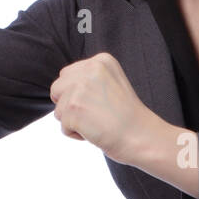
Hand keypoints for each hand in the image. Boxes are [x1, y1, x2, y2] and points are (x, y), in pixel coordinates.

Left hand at [49, 52, 165, 166]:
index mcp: (100, 61)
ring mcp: (79, 89)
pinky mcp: (73, 109)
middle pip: (57, 89)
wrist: (142, 137)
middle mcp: (89, 69)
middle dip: (70, 105)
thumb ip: (89, 78)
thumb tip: (61, 87)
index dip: (78, 94)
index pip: (67, 75)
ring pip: (58, 109)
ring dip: (74, 121)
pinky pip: (63, 127)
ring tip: (98, 122)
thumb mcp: (112, 82)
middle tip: (96, 113)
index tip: (100, 102)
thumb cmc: (128, 117)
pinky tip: (96, 131)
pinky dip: (76, 134)